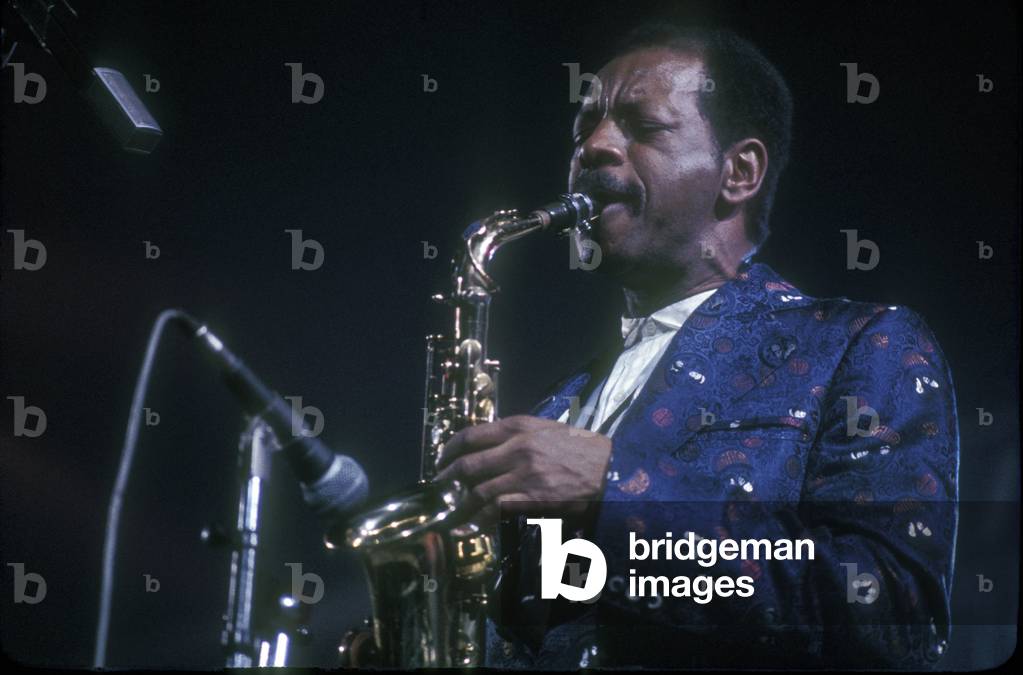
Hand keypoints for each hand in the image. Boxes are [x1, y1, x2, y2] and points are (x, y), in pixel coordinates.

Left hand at [434, 415, 612, 524]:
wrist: (612, 469)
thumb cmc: (580, 448)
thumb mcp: (546, 429)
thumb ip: (516, 435)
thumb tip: (486, 449)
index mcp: (519, 427)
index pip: (471, 436)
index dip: (449, 450)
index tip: (441, 460)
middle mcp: (517, 448)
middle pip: (468, 466)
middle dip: (447, 480)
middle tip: (439, 489)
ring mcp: (524, 475)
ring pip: (478, 492)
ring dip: (460, 507)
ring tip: (452, 515)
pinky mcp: (533, 499)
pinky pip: (496, 512)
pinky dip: (479, 522)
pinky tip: (471, 528)